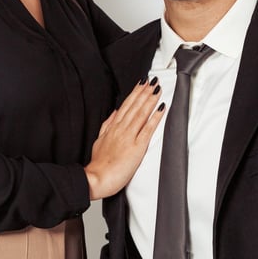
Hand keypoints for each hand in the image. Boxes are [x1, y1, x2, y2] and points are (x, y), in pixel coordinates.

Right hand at [85, 78, 163, 199]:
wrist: (96, 178)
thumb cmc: (99, 164)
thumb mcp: (99, 140)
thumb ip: (108, 125)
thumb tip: (114, 112)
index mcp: (113, 127)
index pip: (126, 105)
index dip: (135, 93)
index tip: (142, 83)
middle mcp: (121, 129)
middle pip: (134, 106)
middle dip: (144, 91)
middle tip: (153, 80)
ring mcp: (129, 137)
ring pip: (141, 113)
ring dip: (150, 99)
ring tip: (157, 88)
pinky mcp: (136, 147)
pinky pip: (148, 129)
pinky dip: (155, 117)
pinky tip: (161, 108)